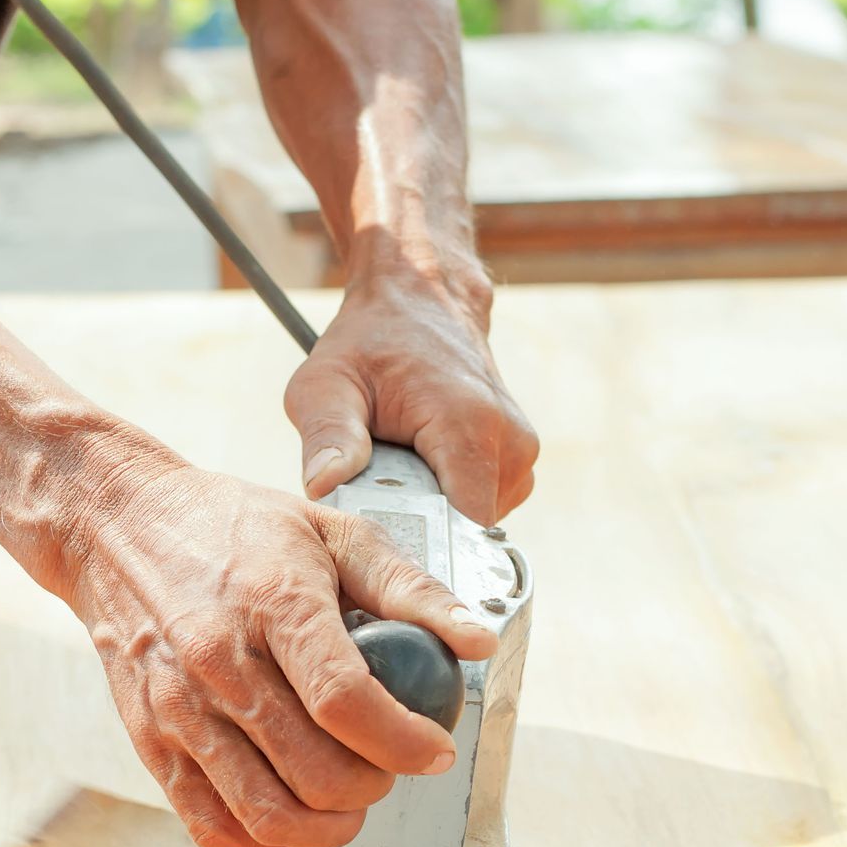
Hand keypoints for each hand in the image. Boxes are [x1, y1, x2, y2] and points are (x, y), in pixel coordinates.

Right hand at [69, 451, 497, 846]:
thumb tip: (477, 639)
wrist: (116, 528)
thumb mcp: (332, 531)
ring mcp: (179, 709)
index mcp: (274, 603)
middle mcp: (220, 662)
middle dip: (374, 788)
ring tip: (349, 803)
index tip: (433, 749)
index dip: (403, 742)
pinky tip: (293, 819)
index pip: (346, 701)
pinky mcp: (150, 740)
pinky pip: (210, 824)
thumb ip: (411, 589)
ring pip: (266, 813)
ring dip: (327, 828)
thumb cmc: (231, 527)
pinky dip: (262, 842)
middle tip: (390, 769)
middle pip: (314, 771)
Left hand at [286, 277, 538, 525]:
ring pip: (476, 524)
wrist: (420, 299)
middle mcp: (511, 441)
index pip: (463, 528)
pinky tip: (423, 468)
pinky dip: (451, 498)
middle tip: (379, 489)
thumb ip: (327, 436)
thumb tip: (324, 487)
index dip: (423, 548)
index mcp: (469, 425)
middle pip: (466, 532)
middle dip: (420, 526)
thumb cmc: (367, 342)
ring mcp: (522, 450)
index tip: (387, 548)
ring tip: (401, 471)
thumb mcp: (326, 384)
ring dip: (436, 512)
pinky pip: (485, 505)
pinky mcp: (521, 457)